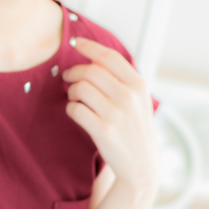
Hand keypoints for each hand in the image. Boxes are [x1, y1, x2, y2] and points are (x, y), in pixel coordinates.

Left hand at [62, 37, 161, 191]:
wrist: (141, 165)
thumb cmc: (135, 129)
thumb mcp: (138, 100)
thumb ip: (121, 79)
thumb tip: (93, 58)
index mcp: (138, 85)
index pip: (109, 56)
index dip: (89, 46)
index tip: (76, 42)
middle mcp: (129, 96)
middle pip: (90, 71)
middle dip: (73, 72)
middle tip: (67, 77)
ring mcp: (116, 114)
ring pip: (80, 88)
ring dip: (71, 91)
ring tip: (74, 98)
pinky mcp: (103, 130)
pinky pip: (75, 109)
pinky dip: (70, 108)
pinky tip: (75, 112)